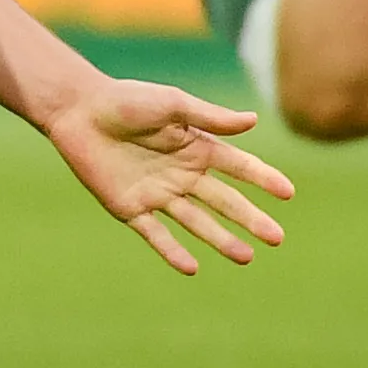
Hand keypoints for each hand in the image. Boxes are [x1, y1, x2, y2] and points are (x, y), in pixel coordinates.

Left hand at [41, 74, 294, 275]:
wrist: (78, 111)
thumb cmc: (127, 100)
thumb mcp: (172, 104)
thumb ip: (209, 118)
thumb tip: (253, 121)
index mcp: (196, 147)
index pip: (238, 166)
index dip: (263, 178)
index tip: (288, 193)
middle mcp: (182, 174)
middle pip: (224, 201)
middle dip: (251, 219)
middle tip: (277, 238)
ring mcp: (157, 194)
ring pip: (197, 222)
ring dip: (221, 240)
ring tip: (246, 257)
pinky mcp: (130, 209)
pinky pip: (155, 234)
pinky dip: (172, 251)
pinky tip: (191, 267)